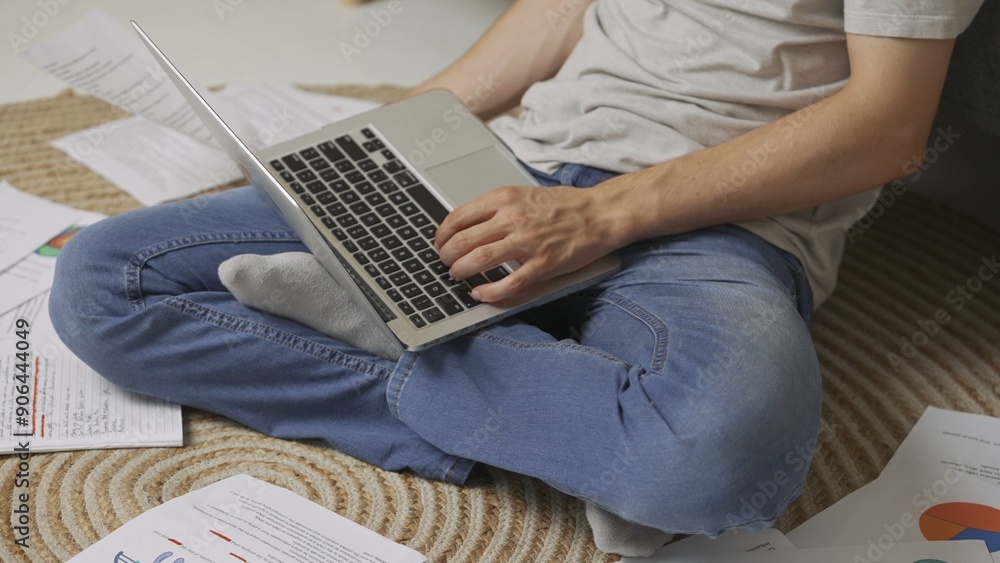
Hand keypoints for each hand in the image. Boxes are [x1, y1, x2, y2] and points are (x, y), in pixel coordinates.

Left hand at [435, 185, 618, 301]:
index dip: (442, 234)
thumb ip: (497, 208)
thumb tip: (469, 226)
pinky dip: (489, 291)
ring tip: (457, 276)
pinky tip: (480, 293)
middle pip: (463, 241)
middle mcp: (512, 218)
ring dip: (461, 272)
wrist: (600, 214)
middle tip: (445, 264)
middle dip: (447, 256)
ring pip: (479, 260)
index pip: (459, 217)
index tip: (440, 243)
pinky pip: (508, 283)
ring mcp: (527, 243)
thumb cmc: (565, 205)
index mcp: (505, 199)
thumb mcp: (524, 194)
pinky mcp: (542, 265)